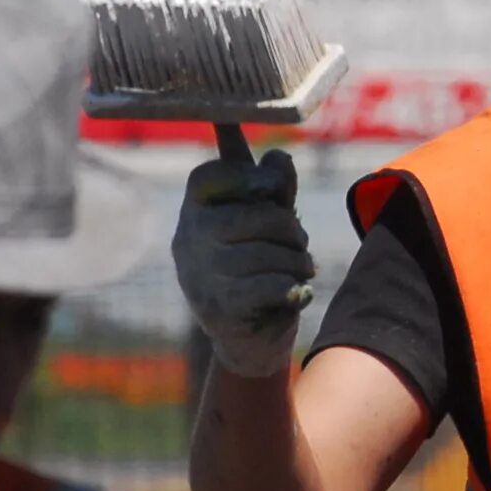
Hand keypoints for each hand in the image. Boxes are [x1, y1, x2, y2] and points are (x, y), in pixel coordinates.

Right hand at [173, 149, 314, 379]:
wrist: (253, 336)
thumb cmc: (262, 265)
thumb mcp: (271, 221)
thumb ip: (276, 188)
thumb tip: (276, 154)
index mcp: (195, 211)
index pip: (207, 176)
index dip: (245, 175)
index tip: (271, 187)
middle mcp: (189, 240)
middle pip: (253, 216)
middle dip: (290, 228)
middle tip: (299, 242)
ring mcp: (200, 275)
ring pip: (267, 254)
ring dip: (298, 261)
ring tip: (302, 269)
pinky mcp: (219, 307)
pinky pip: (271, 285)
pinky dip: (295, 287)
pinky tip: (298, 292)